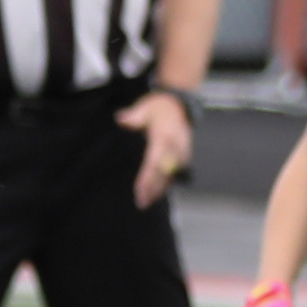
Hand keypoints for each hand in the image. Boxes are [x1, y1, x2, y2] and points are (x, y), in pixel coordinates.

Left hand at [118, 88, 192, 205]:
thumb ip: (134, 115)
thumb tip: (122, 118)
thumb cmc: (158, 107)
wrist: (179, 104)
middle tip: (141, 202)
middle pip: (164, 172)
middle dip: (153, 188)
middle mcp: (176, 146)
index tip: (140, 189)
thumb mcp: (145, 107)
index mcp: (164, 136)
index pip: (155, 160)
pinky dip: (166, 183)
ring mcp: (182, 151)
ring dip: (159, 189)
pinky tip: (156, 194)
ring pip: (171, 174)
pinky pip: (176, 172)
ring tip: (146, 202)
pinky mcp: (183, 154)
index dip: (148, 177)